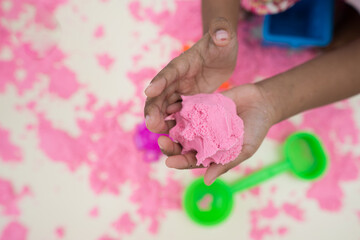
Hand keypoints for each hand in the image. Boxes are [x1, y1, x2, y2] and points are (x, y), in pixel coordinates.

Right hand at [144, 17, 237, 133]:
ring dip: (160, 120)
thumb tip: (221, 35)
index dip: (158, 82)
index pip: (168, 72)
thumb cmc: (222, 42)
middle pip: (159, 94)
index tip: (148, 92)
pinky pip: (176, 113)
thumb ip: (221, 33)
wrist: (221, 53)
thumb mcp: (224, 37)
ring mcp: (180, 90)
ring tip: (161, 135)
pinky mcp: (187, 99)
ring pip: (163, 106)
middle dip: (153, 109)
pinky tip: (175, 136)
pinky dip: (173, 123)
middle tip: (152, 125)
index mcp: (182, 63)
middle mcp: (176, 78)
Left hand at [158, 84, 275, 184]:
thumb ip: (225, 163)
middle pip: (180, 144)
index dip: (180, 162)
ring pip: (179, 126)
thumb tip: (206, 181)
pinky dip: (177, 108)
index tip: (170, 163)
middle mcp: (200, 138)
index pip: (190, 160)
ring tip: (162, 124)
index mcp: (209, 152)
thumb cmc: (256, 130)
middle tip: (161, 142)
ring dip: (169, 126)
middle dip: (170, 146)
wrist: (262, 103)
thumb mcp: (244, 150)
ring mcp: (199, 121)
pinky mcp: (199, 105)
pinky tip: (170, 107)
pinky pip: (185, 107)